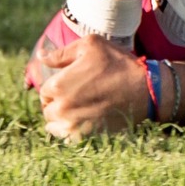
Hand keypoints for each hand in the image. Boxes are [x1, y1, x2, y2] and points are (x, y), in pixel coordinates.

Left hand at [33, 32, 151, 141]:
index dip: (59, 84)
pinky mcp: (82, 139)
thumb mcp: (91, 46)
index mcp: (58, 85)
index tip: (73, 83)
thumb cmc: (118, 64)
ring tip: (80, 108)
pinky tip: (85, 119)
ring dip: (62, 117)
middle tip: (78, 94)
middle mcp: (60, 108)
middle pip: (48, 108)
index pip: (45, 90)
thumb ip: (61, 53)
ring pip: (53, 124)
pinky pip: (65, 136)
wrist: (144, 91)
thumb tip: (40, 55)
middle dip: (58, 101)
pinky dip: (71, 130)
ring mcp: (70, 126)